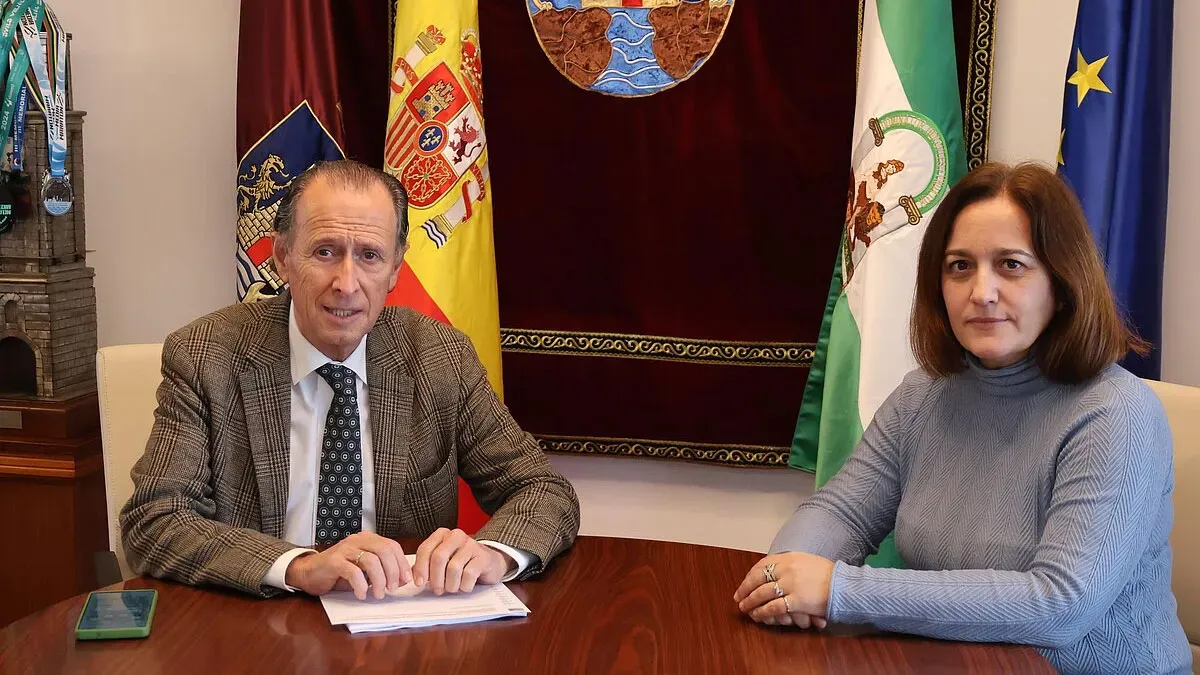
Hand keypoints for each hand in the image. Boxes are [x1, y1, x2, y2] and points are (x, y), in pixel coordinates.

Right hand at [285, 532, 410, 599]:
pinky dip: (361, 585)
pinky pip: (353, 572)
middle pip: (385, 551)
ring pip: (371, 561)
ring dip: (379, 580)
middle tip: (393, 589)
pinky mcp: (334, 561)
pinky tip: (361, 594)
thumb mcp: (364, 570)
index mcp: (368, 539)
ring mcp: (345, 549)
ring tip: (378, 594)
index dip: (402, 563)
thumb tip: (402, 580)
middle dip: (393, 572)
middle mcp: (358, 540)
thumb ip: (381, 570)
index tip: (406, 580)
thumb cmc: (339, 573)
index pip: (392, 546)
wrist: (310, 572)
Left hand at [412, 528, 512, 594]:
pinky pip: (469, 574)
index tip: (419, 583)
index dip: (420, 568)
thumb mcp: (442, 561)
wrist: (489, 562)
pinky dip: (464, 585)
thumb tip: (411, 577)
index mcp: (442, 535)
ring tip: (452, 588)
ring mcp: (471, 545)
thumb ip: (426, 566)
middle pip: (438, 557)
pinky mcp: (483, 556)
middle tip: (437, 590)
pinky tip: (465, 586)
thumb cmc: (462, 563)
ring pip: (453, 568)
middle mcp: (456, 536)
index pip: (425, 549)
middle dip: (435, 578)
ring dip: (451, 585)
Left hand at [734, 552, 834, 626]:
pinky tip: (758, 616)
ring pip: (762, 594)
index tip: (744, 583)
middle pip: (759, 579)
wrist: (844, 585)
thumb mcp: (807, 561)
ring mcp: (791, 584)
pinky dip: (763, 612)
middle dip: (745, 589)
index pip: (762, 565)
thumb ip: (790, 564)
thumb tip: (774, 570)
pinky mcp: (796, 601)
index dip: (750, 576)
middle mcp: (787, 568)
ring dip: (751, 602)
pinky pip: (774, 607)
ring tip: (745, 608)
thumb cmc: (828, 575)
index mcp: (789, 557)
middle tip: (738, 597)